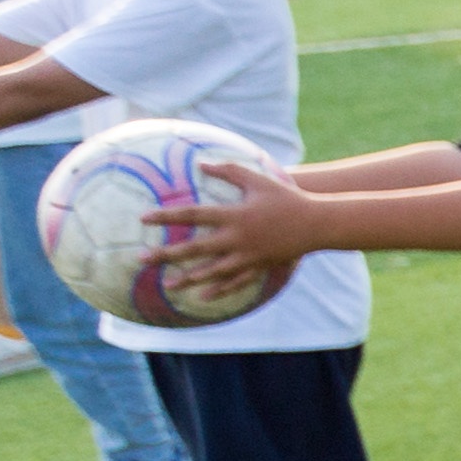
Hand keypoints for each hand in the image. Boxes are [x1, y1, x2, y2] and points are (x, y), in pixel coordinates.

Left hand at [150, 149, 328, 279]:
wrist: (318, 224)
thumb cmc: (287, 197)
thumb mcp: (257, 179)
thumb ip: (227, 170)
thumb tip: (200, 164)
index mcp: (234, 215)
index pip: (192, 215)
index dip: (166, 216)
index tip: (143, 218)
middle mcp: (237, 238)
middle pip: (195, 249)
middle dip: (166, 254)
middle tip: (142, 258)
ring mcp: (248, 256)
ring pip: (212, 271)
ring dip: (188, 278)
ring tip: (167, 284)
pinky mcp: (259, 266)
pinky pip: (236, 281)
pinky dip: (218, 290)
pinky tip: (201, 296)